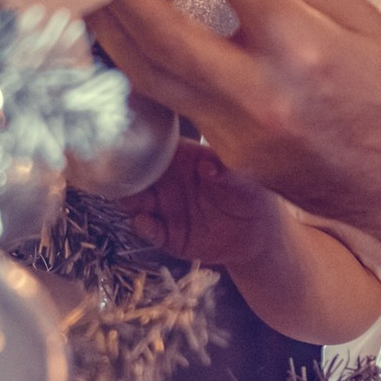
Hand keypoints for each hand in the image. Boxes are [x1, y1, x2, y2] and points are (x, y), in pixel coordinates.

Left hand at [99, 0, 380, 253]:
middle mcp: (265, 95)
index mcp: (307, 48)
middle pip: (163, 33)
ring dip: (110, 30)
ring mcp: (242, 136)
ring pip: (151, 77)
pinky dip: (147, 68)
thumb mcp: (365, 24)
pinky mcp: (233, 160)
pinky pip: (177, 106)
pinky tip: (128, 40)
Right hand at [115, 135, 284, 274]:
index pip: (151, 146)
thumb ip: (226, 171)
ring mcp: (163, 207)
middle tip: (125, 177)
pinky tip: (146, 222)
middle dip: (125, 175)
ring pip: (133, 200)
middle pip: (134, 173)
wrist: (255, 235)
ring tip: (136, 201)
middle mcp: (167, 181)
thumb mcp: (243, 180)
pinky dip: (143, 227)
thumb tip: (209, 166)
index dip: (138, 145)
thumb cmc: (249, 195)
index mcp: (181, 157)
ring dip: (129, 200)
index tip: (130, 146)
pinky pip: (147, 229)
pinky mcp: (166, 234)